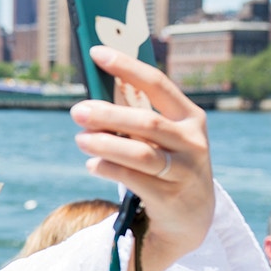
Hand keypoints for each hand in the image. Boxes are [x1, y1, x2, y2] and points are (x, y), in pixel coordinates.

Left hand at [70, 46, 213, 270]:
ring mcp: (184, 172)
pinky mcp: (170, 198)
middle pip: (147, 122)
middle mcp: (192, 142)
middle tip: (77, 110)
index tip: (97, 53)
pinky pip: (133, 179)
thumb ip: (138, 117)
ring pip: (140, 153)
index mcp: (191, 118)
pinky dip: (108, 168)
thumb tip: (94, 97)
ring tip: (80, 139)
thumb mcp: (163, 138)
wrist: (192, 217)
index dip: (127, 67)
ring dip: (105, 144)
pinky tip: (92, 164)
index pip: (158, 85)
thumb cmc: (168, 164)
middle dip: (108, 114)